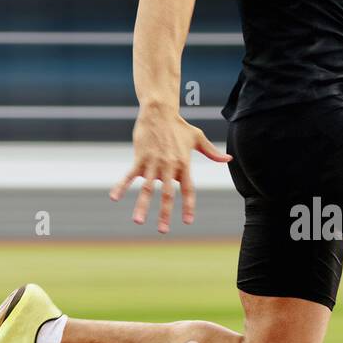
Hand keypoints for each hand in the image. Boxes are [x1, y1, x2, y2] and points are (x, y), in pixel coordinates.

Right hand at [109, 110, 231, 232]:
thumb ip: (211, 152)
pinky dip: (121, 186)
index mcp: (183, 164)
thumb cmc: (179, 126)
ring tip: (138, 221)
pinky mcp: (139, 157)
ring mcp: (153, 163)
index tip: (187, 221)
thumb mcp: (198, 138)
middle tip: (162, 231)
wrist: (159, 111)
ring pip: (147, 188)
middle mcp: (169, 166)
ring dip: (142, 206)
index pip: (188, 189)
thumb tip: (228, 160)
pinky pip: (129, 175)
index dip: (188, 205)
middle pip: (167, 194)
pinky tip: (114, 197)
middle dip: (164, 213)